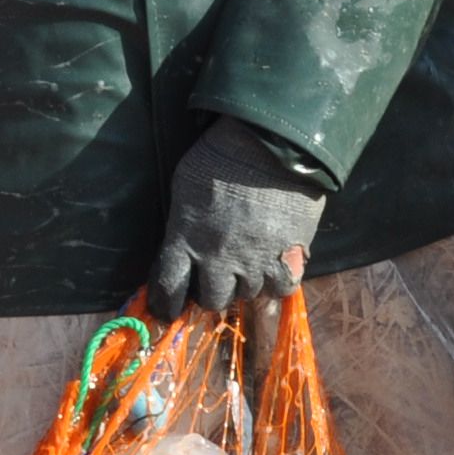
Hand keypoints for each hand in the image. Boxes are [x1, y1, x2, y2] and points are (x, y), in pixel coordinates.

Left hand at [150, 116, 327, 312]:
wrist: (270, 145)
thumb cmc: (220, 156)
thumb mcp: (184, 186)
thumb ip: (183, 224)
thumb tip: (182, 245)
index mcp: (185, 240)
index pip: (168, 288)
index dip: (166, 303)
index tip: (168, 309)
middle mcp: (217, 259)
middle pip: (211, 300)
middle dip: (211, 292)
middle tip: (217, 279)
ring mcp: (254, 262)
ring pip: (247, 295)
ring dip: (244, 285)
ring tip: (247, 266)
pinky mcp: (287, 257)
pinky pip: (281, 288)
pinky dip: (276, 283)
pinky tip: (274, 269)